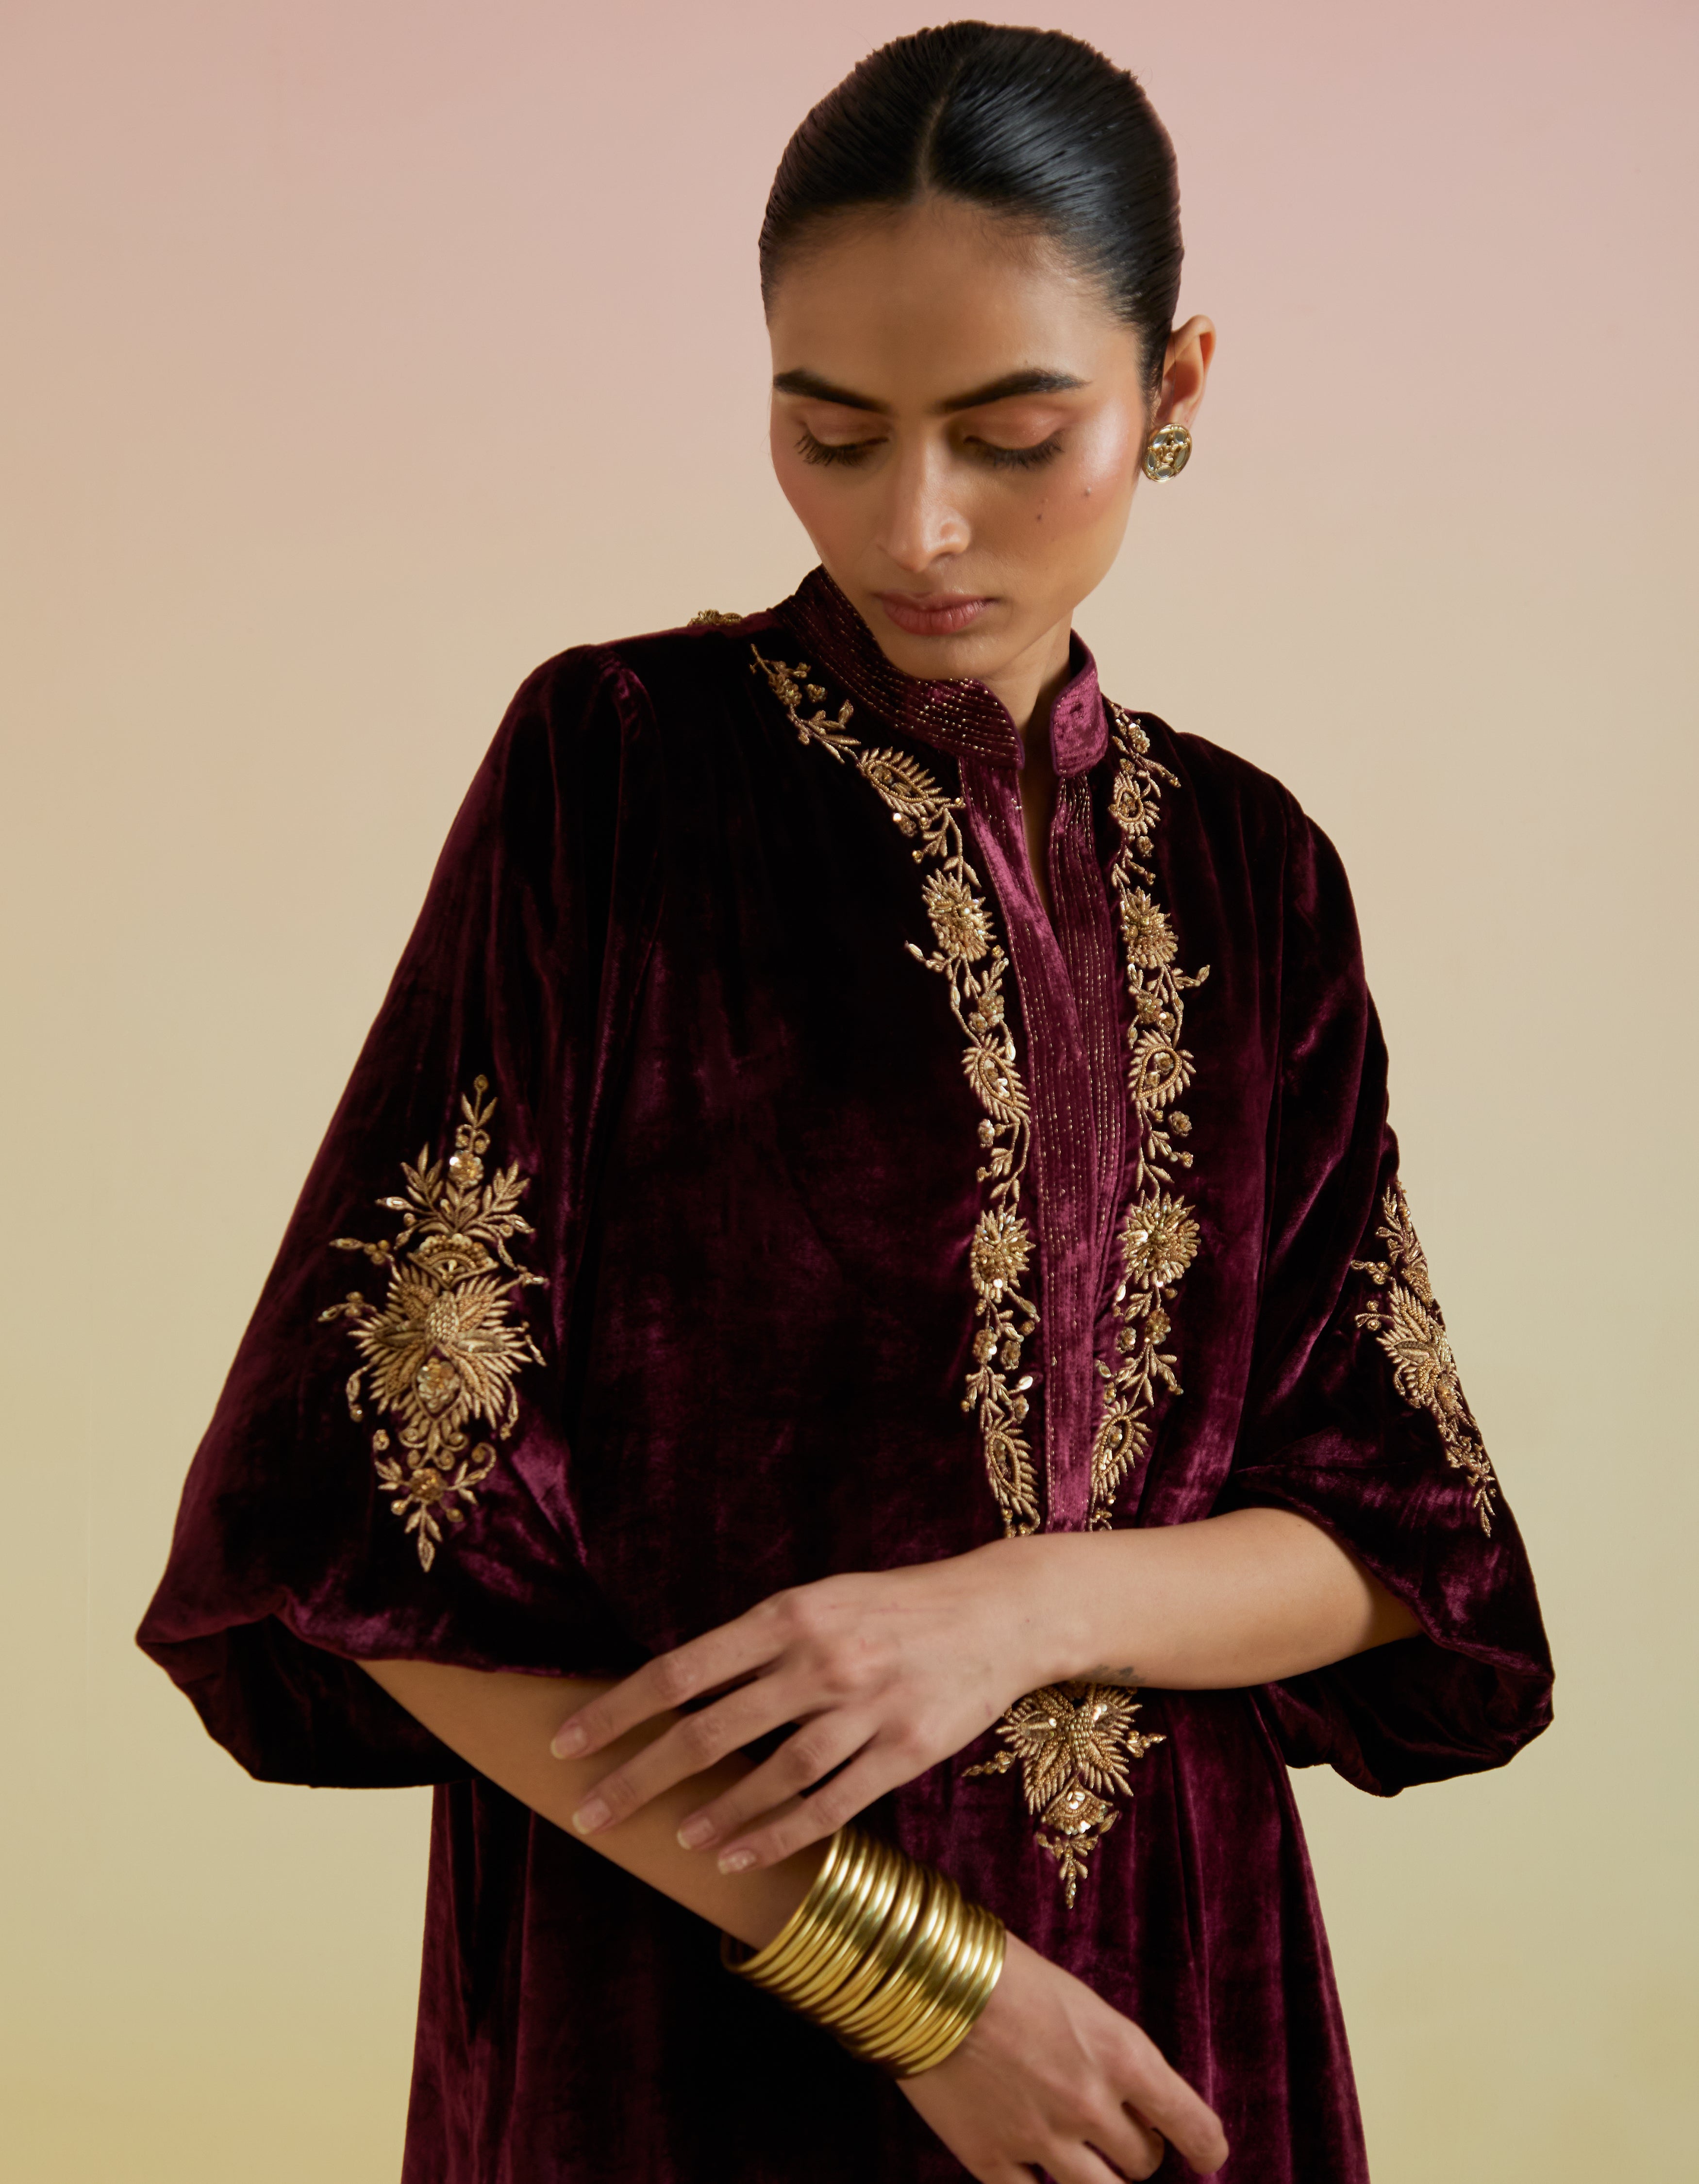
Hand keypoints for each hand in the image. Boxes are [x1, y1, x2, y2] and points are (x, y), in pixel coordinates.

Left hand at [551, 1543, 1053, 1869]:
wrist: (997, 1613)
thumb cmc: (892, 1607)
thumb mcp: (818, 1601)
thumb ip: (756, 1644)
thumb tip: (679, 1692)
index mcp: (788, 1615)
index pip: (681, 1671)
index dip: (618, 1710)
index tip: (568, 1742)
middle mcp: (819, 1661)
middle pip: (707, 1732)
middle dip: (638, 1777)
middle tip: (590, 1812)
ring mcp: (863, 1710)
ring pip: (768, 1777)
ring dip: (711, 1816)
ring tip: (673, 1839)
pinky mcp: (903, 1752)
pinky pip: (827, 1806)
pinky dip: (776, 1835)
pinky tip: (737, 1855)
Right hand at [902, 1931, 1228, 2179]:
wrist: (924, 1975)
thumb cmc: (1003, 1970)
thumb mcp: (1077, 2000)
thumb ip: (1108, 2052)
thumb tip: (1132, 2099)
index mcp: (1121, 2054)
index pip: (1192, 2123)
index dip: (1206, 2145)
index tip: (1208, 2154)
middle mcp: (1090, 2104)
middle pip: (1142, 2164)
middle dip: (1137, 2153)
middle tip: (1122, 2136)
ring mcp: (1040, 2137)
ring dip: (1102, 2182)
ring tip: (1090, 2166)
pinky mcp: (990, 2159)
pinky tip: (1038, 2178)